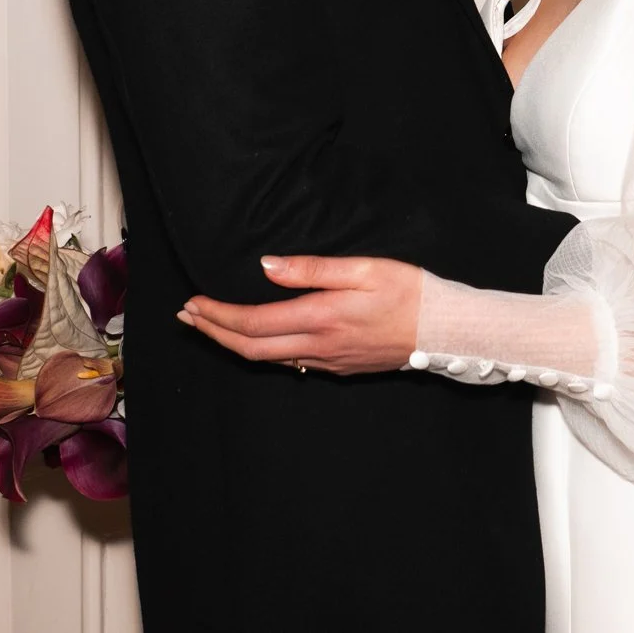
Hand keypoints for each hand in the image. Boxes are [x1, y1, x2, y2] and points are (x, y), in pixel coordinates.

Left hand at [179, 255, 420, 374]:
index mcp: (320, 318)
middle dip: (214, 333)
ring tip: (211, 326)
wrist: (446, 331)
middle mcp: (318, 346)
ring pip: (268, 360)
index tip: (193, 303)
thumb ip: (312, 268)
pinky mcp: (340, 367)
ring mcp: (329, 361)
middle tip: (187, 317)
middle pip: (251, 349)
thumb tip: (267, 266)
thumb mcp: (364, 268)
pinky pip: (291, 363)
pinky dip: (263, 351)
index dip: (217, 315)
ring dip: (234, 343)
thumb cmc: (410, 292)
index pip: (253, 323)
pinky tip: (258, 340)